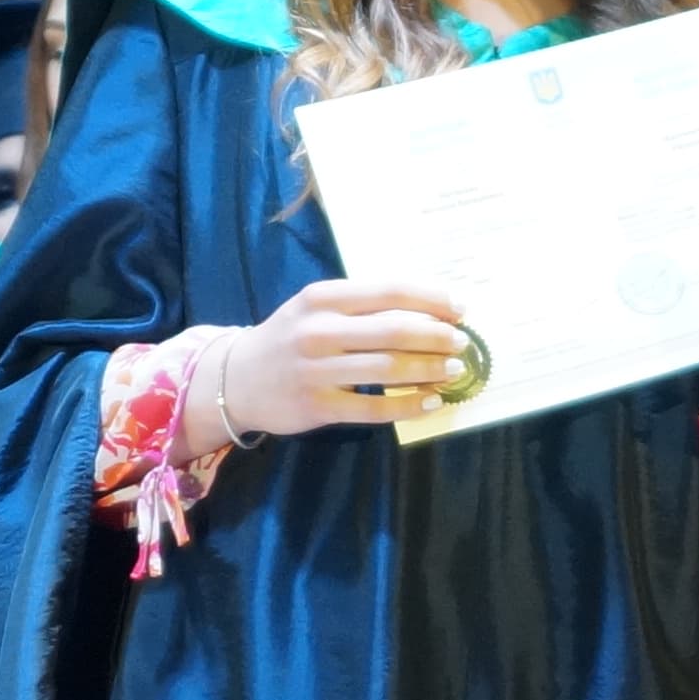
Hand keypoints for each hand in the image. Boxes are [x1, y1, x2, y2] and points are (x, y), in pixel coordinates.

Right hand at [217, 281, 475, 441]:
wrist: (235, 378)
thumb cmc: (288, 338)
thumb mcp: (316, 308)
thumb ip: (362, 305)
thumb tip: (427, 310)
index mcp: (323, 298)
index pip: (389, 292)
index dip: (431, 300)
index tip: (460, 309)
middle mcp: (318, 330)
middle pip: (394, 330)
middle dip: (436, 337)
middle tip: (463, 343)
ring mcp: (316, 370)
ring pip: (387, 369)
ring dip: (428, 370)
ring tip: (453, 371)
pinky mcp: (317, 406)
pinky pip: (372, 407)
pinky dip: (407, 406)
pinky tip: (429, 402)